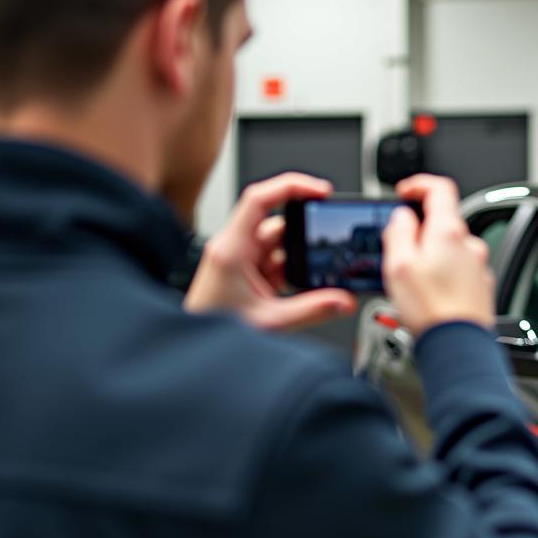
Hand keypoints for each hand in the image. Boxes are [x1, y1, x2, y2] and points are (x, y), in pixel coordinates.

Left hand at [184, 173, 356, 330]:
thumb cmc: (214, 328)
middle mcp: (235, 248)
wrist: (195, 350)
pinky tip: (297, 290)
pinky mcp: (248, 273)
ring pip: (280, 246)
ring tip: (306, 284)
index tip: (319, 191)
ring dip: (297, 262)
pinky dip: (292, 273)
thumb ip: (312, 310)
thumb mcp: (270, 321)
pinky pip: (277, 262)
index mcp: (232, 248)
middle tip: (324, 252)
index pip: (260, 198)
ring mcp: (241, 260)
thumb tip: (342, 300)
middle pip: (278, 224)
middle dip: (303, 239)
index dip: (292, 186)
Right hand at [382, 174, 494, 336]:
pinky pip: (458, 270)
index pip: (439, 189)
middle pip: (443, 221)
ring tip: (412, 280)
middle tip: (399, 249)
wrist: (458, 345)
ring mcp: (477, 266)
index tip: (405, 193)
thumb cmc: (431, 310)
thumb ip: (399, 233)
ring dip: (430, 255)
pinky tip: (429, 294)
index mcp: (448, 232)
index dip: (419, 185)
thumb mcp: (398, 266)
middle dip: (419, 230)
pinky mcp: (479, 287)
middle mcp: (469, 245)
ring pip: (450, 248)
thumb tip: (402, 218)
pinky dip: (442, 274)